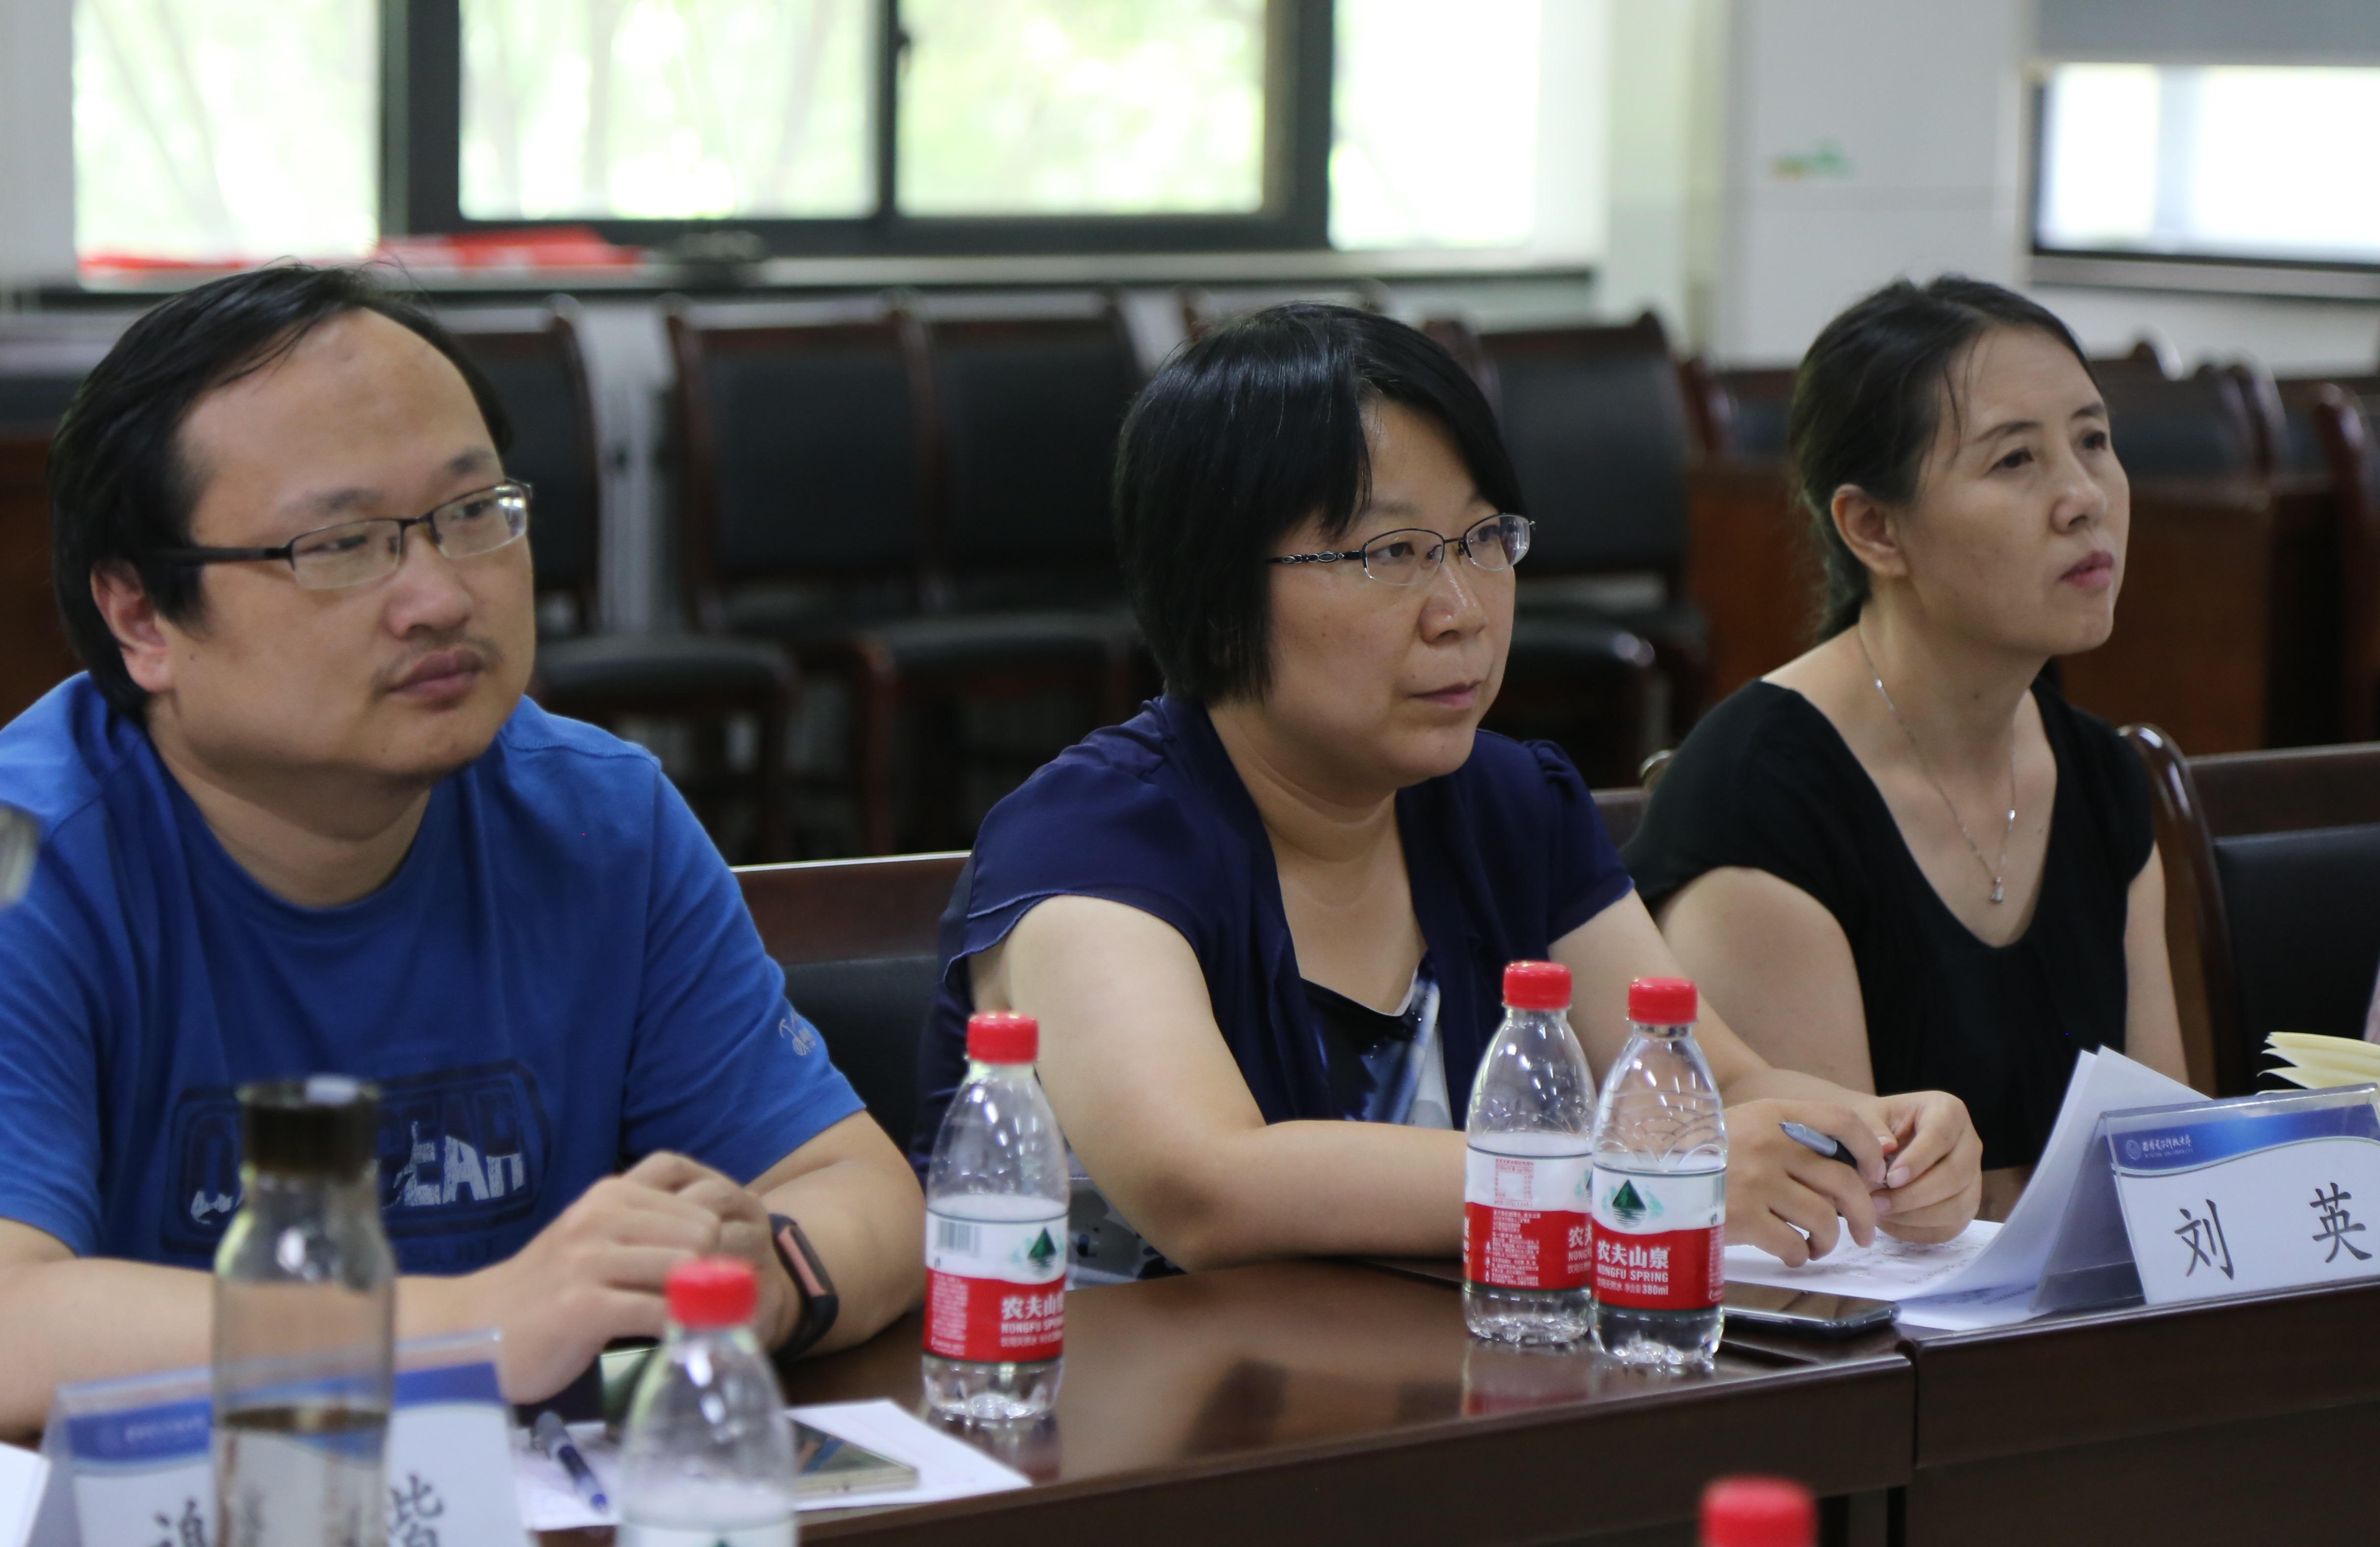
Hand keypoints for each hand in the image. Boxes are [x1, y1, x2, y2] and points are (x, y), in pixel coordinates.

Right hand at [446, 1152, 786, 1401]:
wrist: (477, 1328)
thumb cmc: (549, 1287)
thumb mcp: (597, 1236)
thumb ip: (647, 1225)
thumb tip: (720, 1232)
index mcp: (610, 1193)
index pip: (697, 1191)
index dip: (722, 1227)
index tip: (728, 1261)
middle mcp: (599, 1216)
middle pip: (701, 1228)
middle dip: (720, 1265)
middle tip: (723, 1299)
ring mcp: (588, 1260)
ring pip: (684, 1267)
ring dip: (704, 1299)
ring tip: (708, 1321)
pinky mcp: (582, 1306)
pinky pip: (657, 1311)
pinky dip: (680, 1327)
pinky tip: (682, 1339)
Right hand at [1722, 1098, 1890, 1265]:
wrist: (1650, 1176)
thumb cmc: (1706, 1157)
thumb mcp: (1747, 1128)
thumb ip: (1794, 1139)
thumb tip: (1858, 1167)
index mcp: (1773, 1115)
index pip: (1841, 1120)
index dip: (1868, 1149)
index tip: (1873, 1175)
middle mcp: (1770, 1144)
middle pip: (1844, 1181)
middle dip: (1864, 1214)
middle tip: (1864, 1233)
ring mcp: (1756, 1181)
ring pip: (1824, 1219)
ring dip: (1829, 1241)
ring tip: (1818, 1246)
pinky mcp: (1743, 1218)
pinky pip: (1794, 1245)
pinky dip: (1801, 1256)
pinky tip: (1792, 1255)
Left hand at [1852, 1089, 1981, 1243]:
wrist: (1880, 1142)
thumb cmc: (1874, 1126)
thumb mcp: (1865, 1116)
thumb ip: (1871, 1129)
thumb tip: (1885, 1147)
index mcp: (1948, 1111)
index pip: (1940, 1135)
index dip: (1917, 1160)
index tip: (1890, 1178)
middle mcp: (1968, 1143)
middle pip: (1955, 1175)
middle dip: (1914, 1195)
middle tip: (1876, 1203)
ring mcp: (1972, 1176)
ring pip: (1958, 1206)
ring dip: (1916, 1216)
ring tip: (1878, 1212)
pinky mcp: (1965, 1204)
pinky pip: (1951, 1226)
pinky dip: (1919, 1230)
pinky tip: (1890, 1223)